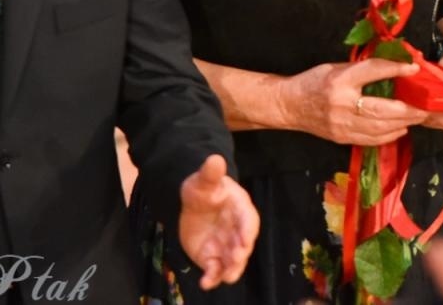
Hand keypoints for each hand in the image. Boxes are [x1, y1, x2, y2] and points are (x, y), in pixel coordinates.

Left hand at [177, 155, 259, 289]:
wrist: (194, 204)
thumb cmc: (204, 189)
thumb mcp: (204, 180)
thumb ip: (210, 173)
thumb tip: (215, 158)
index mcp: (240, 209)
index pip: (248, 220)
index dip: (247, 230)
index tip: (244, 239)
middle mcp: (237, 230)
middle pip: (243, 244)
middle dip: (240, 252)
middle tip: (235, 259)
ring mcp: (226, 246)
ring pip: (233, 261)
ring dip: (231, 269)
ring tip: (226, 277)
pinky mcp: (212, 257)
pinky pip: (215, 270)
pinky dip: (212, 277)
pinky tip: (205, 283)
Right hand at [277, 59, 428, 145]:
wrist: (289, 105)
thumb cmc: (315, 81)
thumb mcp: (337, 67)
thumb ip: (364, 69)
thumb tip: (395, 67)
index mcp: (340, 80)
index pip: (372, 71)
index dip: (395, 69)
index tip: (414, 68)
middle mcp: (342, 104)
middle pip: (382, 109)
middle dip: (408, 109)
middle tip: (425, 107)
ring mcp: (342, 125)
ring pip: (379, 128)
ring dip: (403, 124)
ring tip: (418, 118)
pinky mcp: (342, 138)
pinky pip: (371, 139)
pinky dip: (389, 135)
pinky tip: (401, 129)